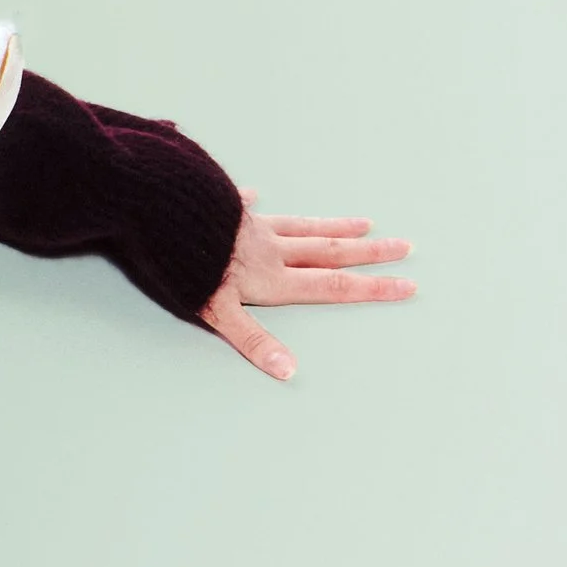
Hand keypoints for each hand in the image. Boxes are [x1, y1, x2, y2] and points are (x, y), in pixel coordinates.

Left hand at [202, 198, 414, 380]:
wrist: (160, 214)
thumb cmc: (184, 267)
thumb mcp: (218, 313)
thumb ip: (254, 341)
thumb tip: (288, 371)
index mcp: (272, 277)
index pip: (332, 286)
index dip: (371, 288)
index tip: (407, 285)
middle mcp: (270, 249)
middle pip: (329, 251)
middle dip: (368, 253)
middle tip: (404, 246)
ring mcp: (250, 227)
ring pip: (302, 226)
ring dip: (334, 226)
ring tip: (363, 222)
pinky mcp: (225, 210)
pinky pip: (246, 206)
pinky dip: (254, 203)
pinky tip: (257, 195)